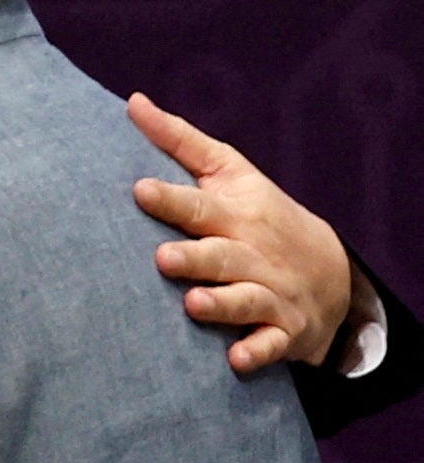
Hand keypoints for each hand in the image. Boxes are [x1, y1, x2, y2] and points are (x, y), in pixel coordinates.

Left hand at [127, 92, 351, 372]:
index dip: (171, 199)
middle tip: (163, 258)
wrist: (330, 272)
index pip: (200, 205)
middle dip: (194, 258)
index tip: (140, 190)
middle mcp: (252, 253)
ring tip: (193, 305)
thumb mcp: (228, 173)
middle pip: (220, 255)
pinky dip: (255, 353)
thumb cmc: (257, 215)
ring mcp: (269, 293)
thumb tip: (133, 102)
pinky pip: (269, 345)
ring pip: (244, 300)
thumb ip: (179, 141)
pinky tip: (235, 360)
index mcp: (236, 213)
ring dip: (221, 304)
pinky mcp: (281, 331)